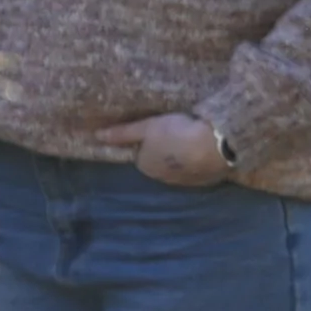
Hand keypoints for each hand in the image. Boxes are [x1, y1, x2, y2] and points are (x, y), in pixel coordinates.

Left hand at [92, 113, 230, 186]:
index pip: (142, 155)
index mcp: (145, 165)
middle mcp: (161, 179)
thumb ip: (123, 133)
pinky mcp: (205, 182)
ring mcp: (185, 182)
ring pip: (179, 170)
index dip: (150, 143)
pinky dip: (200, 164)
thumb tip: (96, 136)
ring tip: (195, 143)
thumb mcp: (148, 127)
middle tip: (178, 135)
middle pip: (160, 164)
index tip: (162, 131)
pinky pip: (198, 173)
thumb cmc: (177, 133)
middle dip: (166, 153)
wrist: (215, 146)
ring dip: (184, 160)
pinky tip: (207, 152)